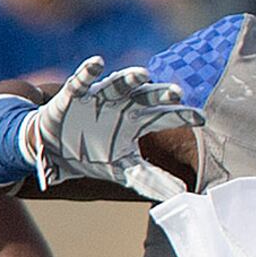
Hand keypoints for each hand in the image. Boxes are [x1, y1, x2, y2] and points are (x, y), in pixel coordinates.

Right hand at [19, 56, 203, 198]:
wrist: (54, 148)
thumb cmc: (94, 154)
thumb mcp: (124, 170)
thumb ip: (151, 179)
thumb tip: (181, 193)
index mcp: (137, 122)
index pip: (164, 117)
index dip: (182, 116)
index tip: (201, 118)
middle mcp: (123, 105)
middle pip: (146, 97)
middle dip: (160, 94)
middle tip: (177, 93)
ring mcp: (99, 97)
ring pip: (118, 83)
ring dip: (129, 78)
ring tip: (143, 75)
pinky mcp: (74, 94)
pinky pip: (82, 79)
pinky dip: (88, 71)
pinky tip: (97, 63)